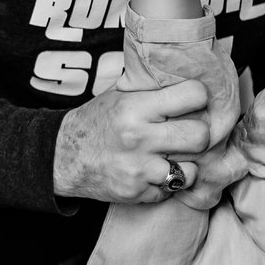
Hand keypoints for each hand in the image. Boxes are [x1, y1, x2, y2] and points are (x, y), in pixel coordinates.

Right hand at [52, 81, 213, 202]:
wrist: (64, 157)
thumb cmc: (98, 122)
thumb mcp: (120, 95)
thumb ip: (153, 87)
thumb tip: (191, 71)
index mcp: (136, 107)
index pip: (193, 95)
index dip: (198, 97)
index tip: (193, 102)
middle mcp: (138, 138)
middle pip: (200, 136)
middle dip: (199, 134)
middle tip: (189, 133)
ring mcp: (138, 169)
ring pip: (192, 170)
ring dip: (186, 164)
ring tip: (175, 156)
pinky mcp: (137, 193)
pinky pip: (173, 190)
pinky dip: (169, 183)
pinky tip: (158, 172)